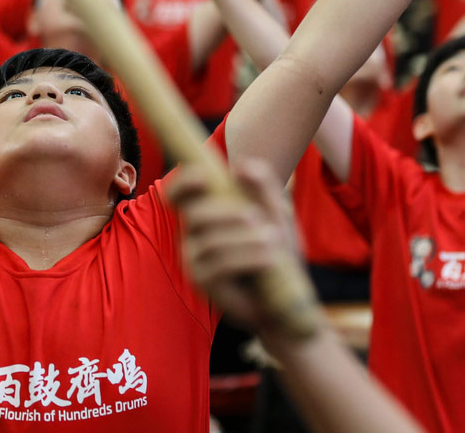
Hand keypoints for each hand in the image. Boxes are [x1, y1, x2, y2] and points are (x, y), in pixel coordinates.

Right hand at [167, 159, 298, 330]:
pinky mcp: (202, 282)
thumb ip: (263, 189)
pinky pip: (219, 264)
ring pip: (210, 241)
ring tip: (272, 240)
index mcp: (205, 213)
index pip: (177, 194)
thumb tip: (242, 165)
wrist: (286, 299)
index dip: (183, 182)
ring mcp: (193, 260)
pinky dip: (248, 257)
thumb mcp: (276, 215)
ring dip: (245, 238)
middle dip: (225, 213)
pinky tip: (270, 259)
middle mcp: (192, 235)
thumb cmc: (277, 252)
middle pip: (193, 214)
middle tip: (255, 217)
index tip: (203, 176)